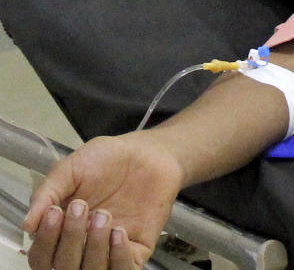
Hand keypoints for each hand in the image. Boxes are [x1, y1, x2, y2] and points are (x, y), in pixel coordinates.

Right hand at [22, 132, 183, 269]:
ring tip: (103, 214)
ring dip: (94, 248)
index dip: (45, 241)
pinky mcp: (137, 249)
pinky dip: (118, 256)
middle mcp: (83, 246)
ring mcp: (110, 249)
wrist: (147, 152)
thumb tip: (28, 226)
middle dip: (70, 239)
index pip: (42, 257)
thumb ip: (47, 194)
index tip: (55, 212)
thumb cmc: (107, 160)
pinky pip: (123, 269)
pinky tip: (119, 231)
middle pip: (64, 267)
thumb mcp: (69, 170)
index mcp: (61, 231)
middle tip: (81, 206)